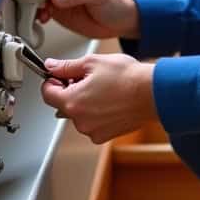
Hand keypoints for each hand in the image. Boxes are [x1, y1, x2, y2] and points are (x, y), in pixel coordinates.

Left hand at [40, 54, 156, 143]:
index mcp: (72, 101)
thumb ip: (66, 66)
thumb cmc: (127, 77)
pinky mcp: (104, 136)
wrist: (153, 93)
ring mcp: (92, 130)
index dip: (52, 81)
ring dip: (84, 103)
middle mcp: (79, 121)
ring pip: (78, 114)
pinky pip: (91, 124)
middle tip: (87, 78)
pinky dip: (96, 114)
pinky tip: (110, 101)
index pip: (46, 93)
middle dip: (70, 91)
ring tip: (103, 89)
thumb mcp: (91, 63)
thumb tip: (51, 66)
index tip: (61, 75)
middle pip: (63, 104)